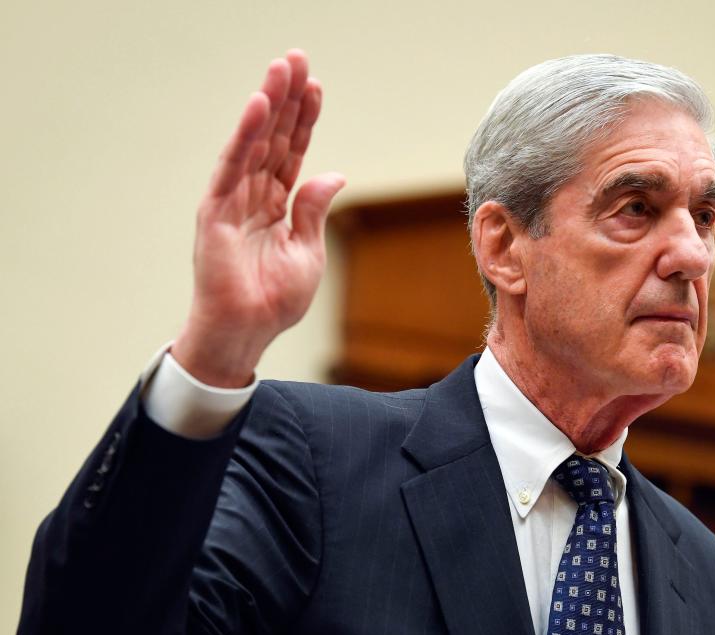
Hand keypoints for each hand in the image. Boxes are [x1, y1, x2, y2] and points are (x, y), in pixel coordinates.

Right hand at [172, 49, 344, 386]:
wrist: (247, 332)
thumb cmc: (274, 301)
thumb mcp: (307, 252)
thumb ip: (313, 210)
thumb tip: (332, 174)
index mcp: (277, 206)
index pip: (292, 153)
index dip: (304, 121)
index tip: (315, 87)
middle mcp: (253, 197)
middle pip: (274, 139)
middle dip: (287, 99)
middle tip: (296, 59)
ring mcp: (233, 202)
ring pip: (254, 144)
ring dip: (269, 105)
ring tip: (282, 69)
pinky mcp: (217, 213)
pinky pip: (233, 167)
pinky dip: (245, 137)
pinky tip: (259, 107)